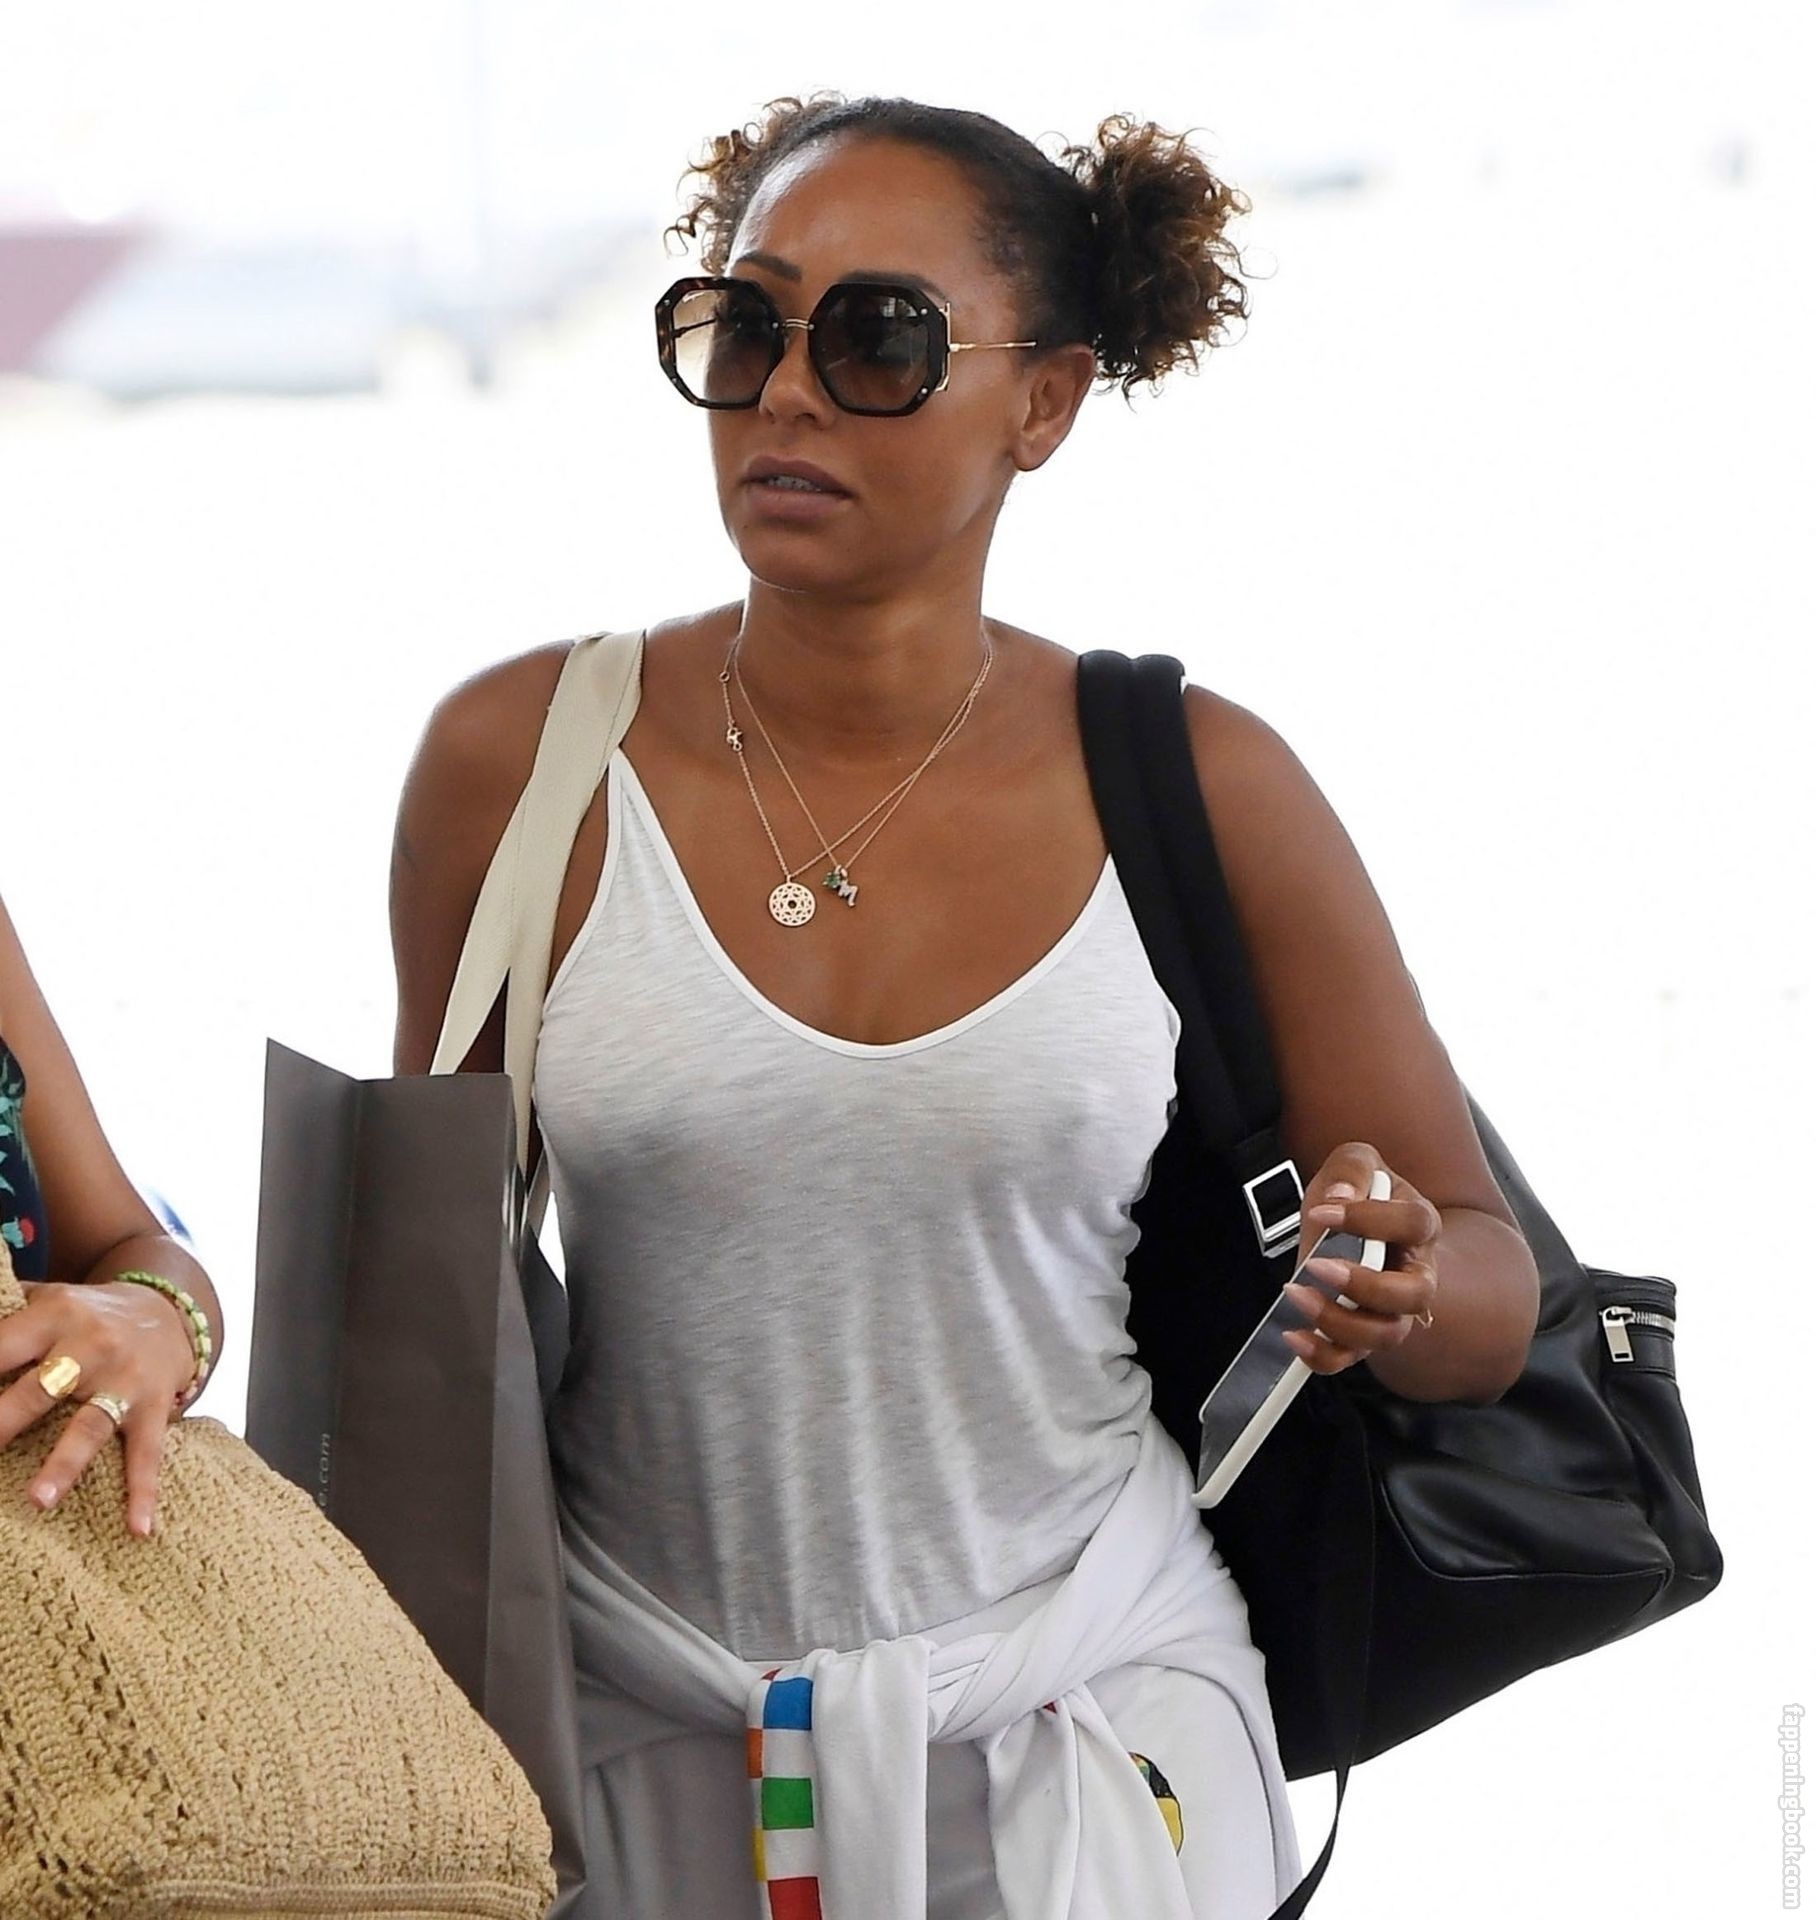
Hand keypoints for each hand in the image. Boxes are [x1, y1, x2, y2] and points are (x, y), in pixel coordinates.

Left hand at [0, 1278, 195, 1534]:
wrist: (170, 1309)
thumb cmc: (87, 1313)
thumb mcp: (49, 1297)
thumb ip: (7, 1312)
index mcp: (55, 1315)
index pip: (0, 1348)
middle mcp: (90, 1346)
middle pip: (38, 1390)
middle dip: (1, 1423)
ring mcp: (124, 1380)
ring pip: (91, 1425)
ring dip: (64, 1464)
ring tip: (38, 1501)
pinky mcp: (154, 1407)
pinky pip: (148, 1453)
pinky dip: (144, 1491)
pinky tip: (139, 1529)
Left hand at [1279, 1142, 1441, 1375]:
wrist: (1350, 1221)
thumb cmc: (1358, 1193)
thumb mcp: (1353, 1163)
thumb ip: (1351, 1169)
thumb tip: (1340, 1198)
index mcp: (1420, 1224)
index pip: (1413, 1224)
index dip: (1371, 1220)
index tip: (1321, 1211)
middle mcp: (1416, 1273)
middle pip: (1414, 1294)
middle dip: (1366, 1285)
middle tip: (1318, 1264)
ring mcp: (1393, 1309)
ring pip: (1387, 1334)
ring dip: (1341, 1322)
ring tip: (1298, 1294)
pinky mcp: (1362, 1332)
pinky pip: (1351, 1357)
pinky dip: (1323, 1355)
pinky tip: (1295, 1335)